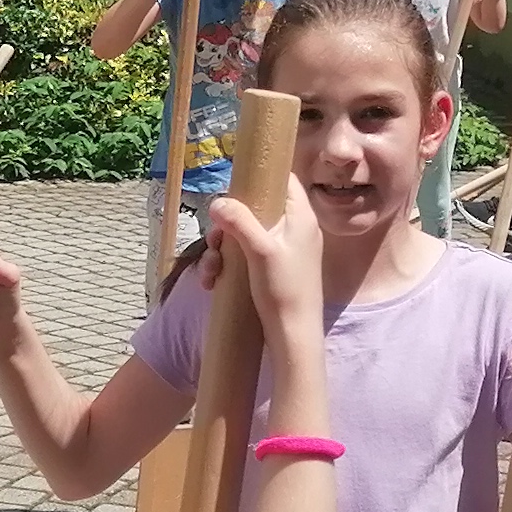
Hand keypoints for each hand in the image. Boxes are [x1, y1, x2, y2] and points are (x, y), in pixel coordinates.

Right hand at [204, 183, 324, 343]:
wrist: (294, 336)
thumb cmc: (284, 291)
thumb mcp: (260, 251)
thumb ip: (239, 222)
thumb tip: (217, 200)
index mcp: (300, 217)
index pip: (285, 179)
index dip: (260, 175)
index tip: (235, 184)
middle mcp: (295, 229)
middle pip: (257, 208)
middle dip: (228, 224)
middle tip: (215, 240)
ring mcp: (284, 250)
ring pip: (246, 234)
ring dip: (222, 249)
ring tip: (210, 271)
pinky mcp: (274, 269)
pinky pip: (246, 256)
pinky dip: (228, 265)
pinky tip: (212, 281)